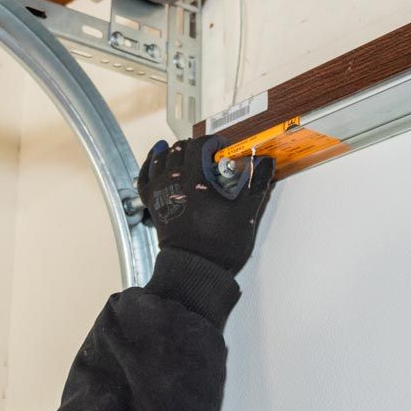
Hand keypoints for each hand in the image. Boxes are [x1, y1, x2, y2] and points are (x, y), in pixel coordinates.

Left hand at [137, 136, 274, 276]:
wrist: (196, 268)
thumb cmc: (219, 245)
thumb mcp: (245, 213)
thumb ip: (256, 184)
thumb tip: (266, 163)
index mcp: (196, 181)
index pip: (200, 146)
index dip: (212, 142)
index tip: (221, 147)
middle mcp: (174, 182)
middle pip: (179, 150)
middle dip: (194, 146)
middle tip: (207, 153)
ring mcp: (160, 193)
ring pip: (160, 159)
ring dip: (172, 151)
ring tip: (183, 151)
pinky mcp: (153, 205)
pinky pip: (144, 177)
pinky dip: (149, 165)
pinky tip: (155, 160)